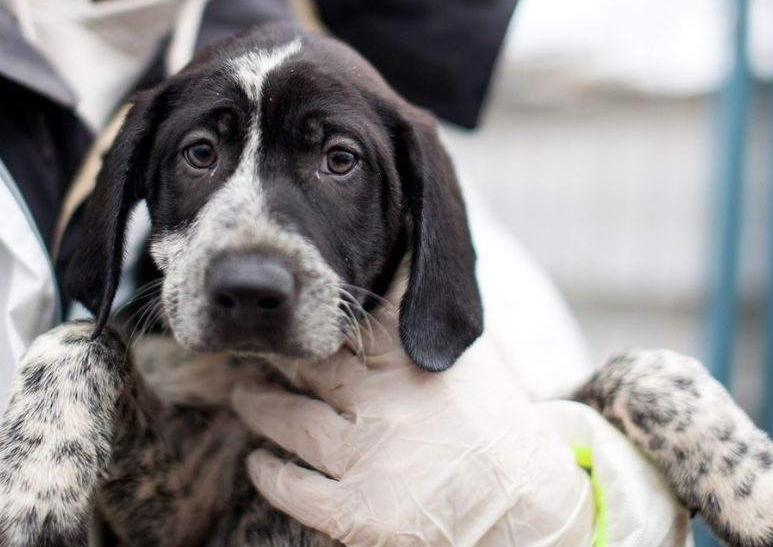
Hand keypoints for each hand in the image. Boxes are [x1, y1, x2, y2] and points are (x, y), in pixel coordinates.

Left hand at [231, 326, 594, 545]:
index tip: (291, 295)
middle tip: (253, 342)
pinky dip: (269, 473)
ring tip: (241, 393)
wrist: (531, 516)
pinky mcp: (360, 513)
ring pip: (291, 420)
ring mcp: (372, 458)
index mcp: (417, 361)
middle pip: (312, 364)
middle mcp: (389, 403)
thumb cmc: (497, 432)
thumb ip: (425, 318)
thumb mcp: (471, 361)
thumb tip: (396, 255)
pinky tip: (258, 461)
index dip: (316, 307)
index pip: (354, 317)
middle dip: (279, 352)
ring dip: (259, 405)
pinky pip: (294, 487)